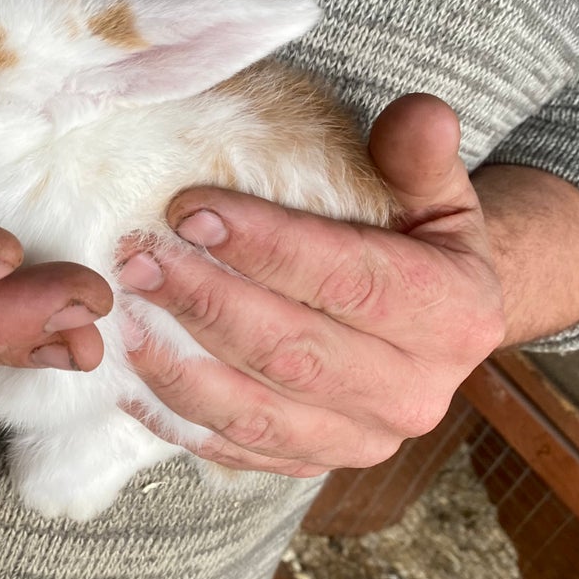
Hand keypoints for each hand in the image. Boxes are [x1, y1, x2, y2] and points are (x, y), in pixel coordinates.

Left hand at [116, 95, 505, 474]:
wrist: (437, 326)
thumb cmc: (423, 243)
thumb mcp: (439, 192)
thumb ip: (421, 155)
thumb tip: (419, 115)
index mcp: (454, 318)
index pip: (353, 281)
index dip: (268, 245)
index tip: (190, 209)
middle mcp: (414, 394)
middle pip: (294, 352)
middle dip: (206, 301)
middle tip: (138, 257)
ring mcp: (361, 440)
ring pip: (255, 411)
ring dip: (178, 364)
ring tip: (124, 311)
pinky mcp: (312, 463)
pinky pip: (233, 448)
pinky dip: (174, 415)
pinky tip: (129, 374)